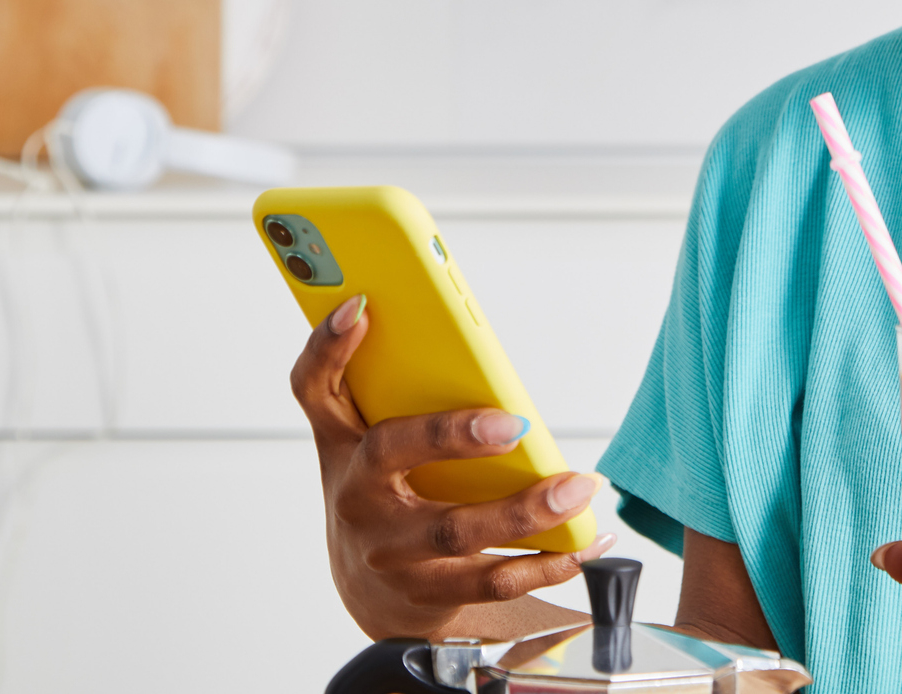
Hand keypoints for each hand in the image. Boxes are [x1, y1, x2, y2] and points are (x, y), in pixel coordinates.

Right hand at [291, 295, 614, 638]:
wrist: (372, 592)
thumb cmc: (383, 494)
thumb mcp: (369, 441)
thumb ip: (394, 389)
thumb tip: (453, 338)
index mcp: (342, 444)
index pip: (315, 387)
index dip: (328, 347)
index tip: (360, 307)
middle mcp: (358, 497)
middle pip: (392, 455)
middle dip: (453, 435)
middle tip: (514, 424)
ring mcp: (391, 551)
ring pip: (457, 530)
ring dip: (527, 510)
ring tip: (578, 488)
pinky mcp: (429, 594)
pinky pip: (495, 580)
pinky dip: (549, 562)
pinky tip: (586, 540)